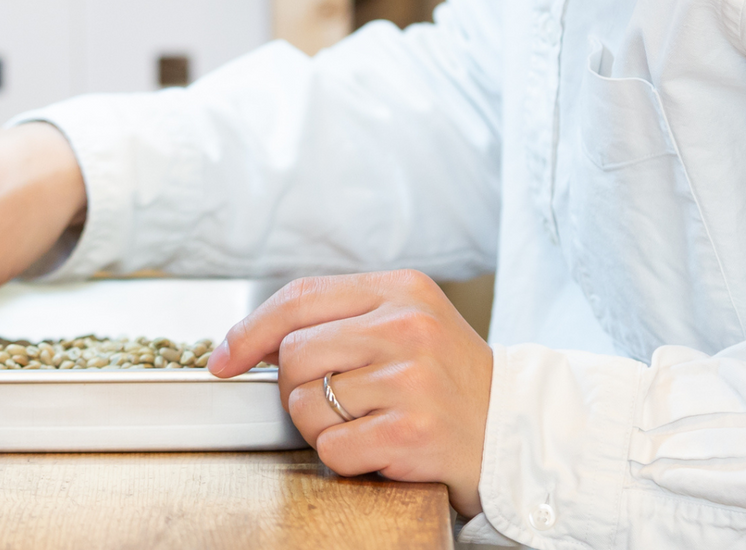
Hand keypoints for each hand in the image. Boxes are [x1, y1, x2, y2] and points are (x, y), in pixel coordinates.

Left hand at [208, 270, 492, 516]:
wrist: (521, 431)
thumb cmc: (449, 377)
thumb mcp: (404, 322)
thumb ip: (341, 319)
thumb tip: (255, 342)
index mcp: (398, 288)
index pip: (298, 298)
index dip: (250, 330)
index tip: (224, 358)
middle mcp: (405, 326)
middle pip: (295, 354)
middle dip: (297, 387)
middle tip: (332, 401)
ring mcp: (411, 379)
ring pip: (307, 403)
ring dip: (321, 426)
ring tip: (364, 423)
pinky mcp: (413, 432)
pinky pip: (334, 447)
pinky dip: (344, 456)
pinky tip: (378, 448)